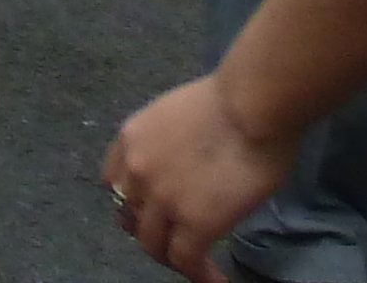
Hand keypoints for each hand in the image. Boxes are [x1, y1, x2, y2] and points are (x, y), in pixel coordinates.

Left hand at [103, 73, 292, 278]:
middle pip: (131, 218)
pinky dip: (200, 275)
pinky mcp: (195, 222)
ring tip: (198, 267)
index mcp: (131, 139)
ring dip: (174, 260)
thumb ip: (169, 145)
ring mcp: (162, 198)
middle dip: (152, 235)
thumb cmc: (230, 101)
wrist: (251, 104)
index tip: (153, 215)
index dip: (133, 204)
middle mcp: (136, 170)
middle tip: (178, 245)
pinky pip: (187, 261)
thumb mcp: (176, 116)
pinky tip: (217, 280)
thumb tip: (187, 166)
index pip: (115, 183)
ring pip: (154, 245)